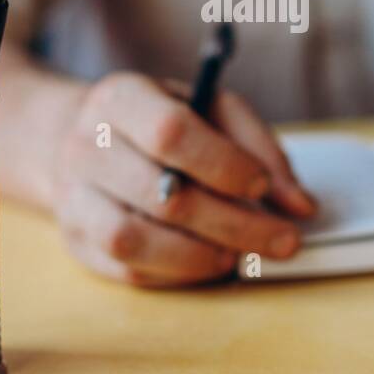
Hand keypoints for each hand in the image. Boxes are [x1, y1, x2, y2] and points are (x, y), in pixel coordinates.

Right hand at [50, 71, 316, 286]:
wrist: (79, 139)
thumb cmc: (158, 122)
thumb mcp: (209, 107)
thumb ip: (258, 147)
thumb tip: (301, 205)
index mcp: (120, 99)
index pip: (170, 132)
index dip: (225, 164)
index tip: (264, 186)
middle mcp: (86, 147)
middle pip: (162, 196)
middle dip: (235, 224)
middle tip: (284, 240)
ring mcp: (73, 199)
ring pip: (135, 241)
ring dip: (202, 256)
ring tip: (241, 254)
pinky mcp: (77, 243)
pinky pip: (130, 271)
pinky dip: (180, 274)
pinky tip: (211, 261)